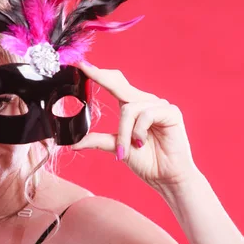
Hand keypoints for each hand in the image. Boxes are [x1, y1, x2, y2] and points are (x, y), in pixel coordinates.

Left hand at [70, 62, 200, 190]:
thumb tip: (73, 143)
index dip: (99, 75)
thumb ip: (98, 141)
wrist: (167, 178)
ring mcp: (160, 106)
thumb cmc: (148, 163)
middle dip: (102, 79)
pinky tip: (140, 143)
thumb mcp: (118, 148)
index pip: (115, 85)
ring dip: (124, 132)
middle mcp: (147, 102)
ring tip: (125, 150)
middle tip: (85, 69)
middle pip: (120, 86)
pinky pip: (146, 115)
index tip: (81, 65)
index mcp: (134, 107)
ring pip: (130, 108)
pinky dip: (138, 131)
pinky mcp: (171, 113)